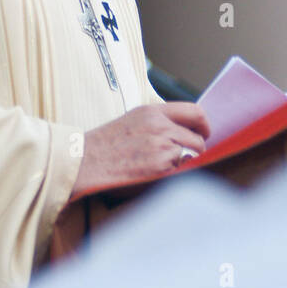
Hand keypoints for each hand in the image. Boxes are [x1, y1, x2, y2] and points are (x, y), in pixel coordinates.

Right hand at [69, 102, 210, 199]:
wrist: (83, 162)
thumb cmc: (103, 146)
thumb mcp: (131, 121)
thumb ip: (156, 123)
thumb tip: (181, 133)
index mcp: (151, 111)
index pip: (193, 111)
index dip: (203, 125)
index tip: (203, 133)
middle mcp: (159, 125)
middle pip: (197, 137)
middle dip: (196, 149)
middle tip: (188, 157)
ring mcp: (161, 145)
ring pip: (192, 155)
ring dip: (185, 163)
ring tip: (166, 168)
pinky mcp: (160, 166)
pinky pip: (181, 170)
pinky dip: (176, 174)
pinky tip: (158, 176)